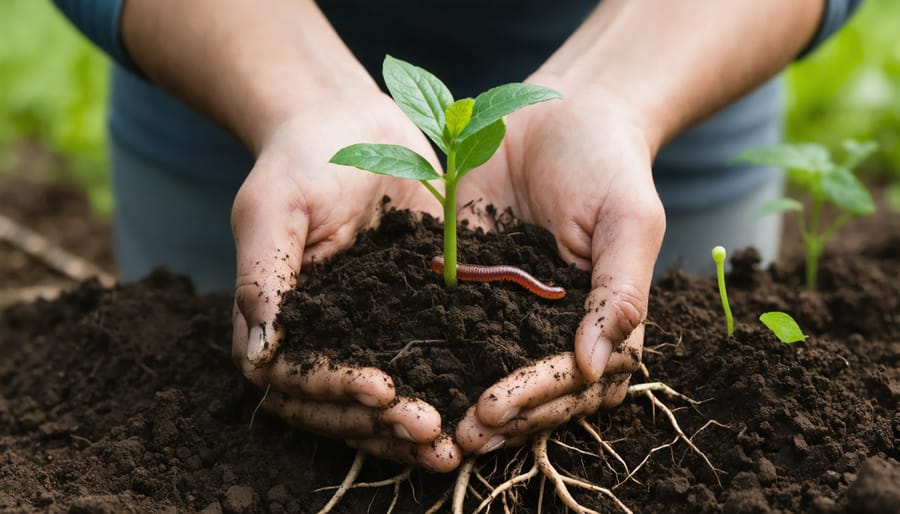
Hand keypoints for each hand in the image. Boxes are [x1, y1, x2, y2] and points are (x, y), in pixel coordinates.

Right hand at [231, 90, 460, 471]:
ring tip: (453, 443)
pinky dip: (445, 389)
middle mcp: (319, 339)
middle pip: (339, 406)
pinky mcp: (407, 317)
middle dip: (380, 425)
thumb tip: (261, 355)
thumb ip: (262, 276)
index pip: (295, 381)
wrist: (352, 126)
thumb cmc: (300, 160)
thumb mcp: (273, 206)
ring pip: (381, 402)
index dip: (334, 393)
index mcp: (277, 322)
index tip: (380, 389)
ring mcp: (365, 333)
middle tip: (429, 430)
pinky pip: (424, 364)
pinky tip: (477, 403)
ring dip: (411, 428)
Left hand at [455, 77, 664, 452]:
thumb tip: (596, 368)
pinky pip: (451, 323)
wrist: (557, 109)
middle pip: (535, 390)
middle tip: (464, 434)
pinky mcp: (469, 280)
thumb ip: (619, 292)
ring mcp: (509, 306)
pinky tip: (405, 373)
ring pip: (491, 369)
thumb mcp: (627, 221)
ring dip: (466, 401)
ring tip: (435, 426)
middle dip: (503, 417)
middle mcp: (553, 323)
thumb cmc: (606, 162)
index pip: (576, 381)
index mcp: (599, 318)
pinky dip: (433, 352)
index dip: (539, 399)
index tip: (497, 407)